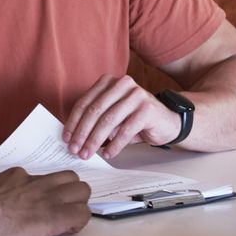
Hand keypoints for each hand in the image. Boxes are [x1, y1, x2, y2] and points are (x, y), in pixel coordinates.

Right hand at [0, 167, 89, 235]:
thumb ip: (4, 187)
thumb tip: (2, 194)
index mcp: (22, 176)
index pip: (46, 177)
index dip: (49, 189)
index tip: (44, 198)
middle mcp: (40, 183)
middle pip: (71, 177)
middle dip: (71, 190)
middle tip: (64, 204)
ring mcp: (50, 198)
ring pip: (82, 191)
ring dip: (78, 203)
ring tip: (69, 215)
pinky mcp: (57, 216)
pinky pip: (82, 214)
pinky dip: (78, 221)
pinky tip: (68, 227)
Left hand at [63, 74, 180, 159]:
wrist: (168, 121)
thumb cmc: (135, 119)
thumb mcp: (112, 115)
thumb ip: (95, 120)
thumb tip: (73, 137)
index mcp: (108, 82)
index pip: (85, 102)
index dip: (73, 121)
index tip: (66, 138)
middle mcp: (121, 84)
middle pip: (95, 110)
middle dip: (82, 132)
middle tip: (75, 149)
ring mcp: (136, 95)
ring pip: (108, 120)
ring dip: (95, 140)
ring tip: (88, 153)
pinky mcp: (147, 109)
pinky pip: (126, 130)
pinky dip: (115, 144)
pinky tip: (108, 154)